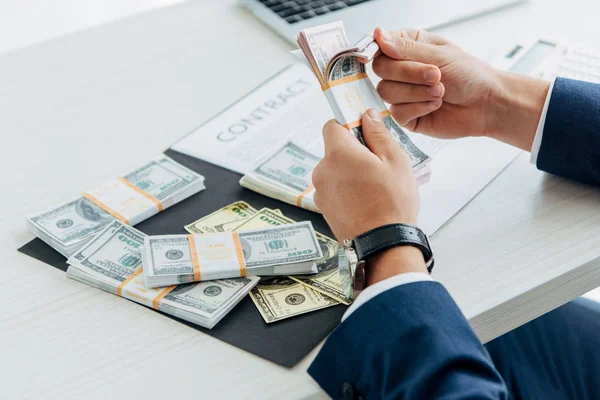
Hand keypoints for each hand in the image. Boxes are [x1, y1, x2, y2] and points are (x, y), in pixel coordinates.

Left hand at [313, 109, 425, 284]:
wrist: (382, 244)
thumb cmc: (391, 203)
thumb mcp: (394, 160)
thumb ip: (378, 133)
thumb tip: (367, 116)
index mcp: (338, 154)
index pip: (332, 125)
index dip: (349, 126)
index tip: (365, 131)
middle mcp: (322, 170)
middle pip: (335, 150)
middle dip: (354, 152)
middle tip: (378, 166)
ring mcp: (321, 191)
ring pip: (335, 170)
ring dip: (351, 173)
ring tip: (374, 188)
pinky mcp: (323, 208)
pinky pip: (334, 189)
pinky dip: (346, 190)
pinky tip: (366, 201)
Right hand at [372, 27, 549, 150]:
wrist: (486, 104)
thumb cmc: (470, 76)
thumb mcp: (439, 54)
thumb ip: (406, 48)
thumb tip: (379, 37)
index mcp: (408, 48)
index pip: (380, 46)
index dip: (377, 49)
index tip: (381, 53)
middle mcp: (401, 70)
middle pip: (381, 69)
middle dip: (409, 73)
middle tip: (435, 74)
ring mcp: (401, 94)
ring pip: (386, 92)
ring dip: (417, 92)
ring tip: (440, 91)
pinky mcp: (405, 116)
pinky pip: (397, 112)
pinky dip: (419, 107)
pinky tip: (435, 105)